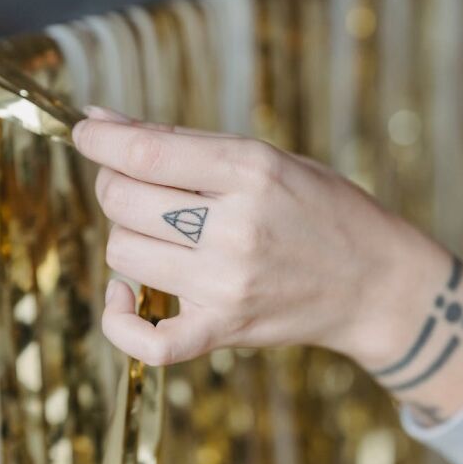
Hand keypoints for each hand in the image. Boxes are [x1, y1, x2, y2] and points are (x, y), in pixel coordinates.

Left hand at [73, 107, 409, 363]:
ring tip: (162, 236)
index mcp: (250, 171)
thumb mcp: (267, 158)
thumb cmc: (323, 211)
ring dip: (129, 238)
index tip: (86, 133)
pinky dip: (121, 321)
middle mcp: (235, 228)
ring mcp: (227, 284)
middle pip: (123, 201)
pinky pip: (148, 340)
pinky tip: (125, 296)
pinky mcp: (224, 330)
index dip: (99, 139)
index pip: (145, 153)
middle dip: (116, 184)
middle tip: (139, 187)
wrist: (376, 283)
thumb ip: (184, 143)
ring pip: (123, 253)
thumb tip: (102, 123)